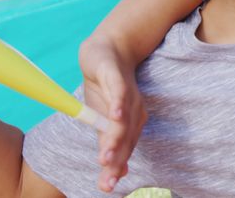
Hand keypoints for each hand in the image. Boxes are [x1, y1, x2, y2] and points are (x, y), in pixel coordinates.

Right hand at [79, 38, 146, 192]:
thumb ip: (107, 141)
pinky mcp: (117, 75)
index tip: (107, 187)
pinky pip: (120, 90)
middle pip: (124, 138)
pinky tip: (115, 114)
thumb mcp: (102, 118)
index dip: (115, 167)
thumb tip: (112, 169)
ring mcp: (126, 93)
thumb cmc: (106, 89)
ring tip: (107, 156)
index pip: (123, 148)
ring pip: (122, 118)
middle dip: (116, 160)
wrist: (110, 51)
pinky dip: (118, 103)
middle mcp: (133, 111)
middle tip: (108, 180)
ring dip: (115, 136)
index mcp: (129, 123)